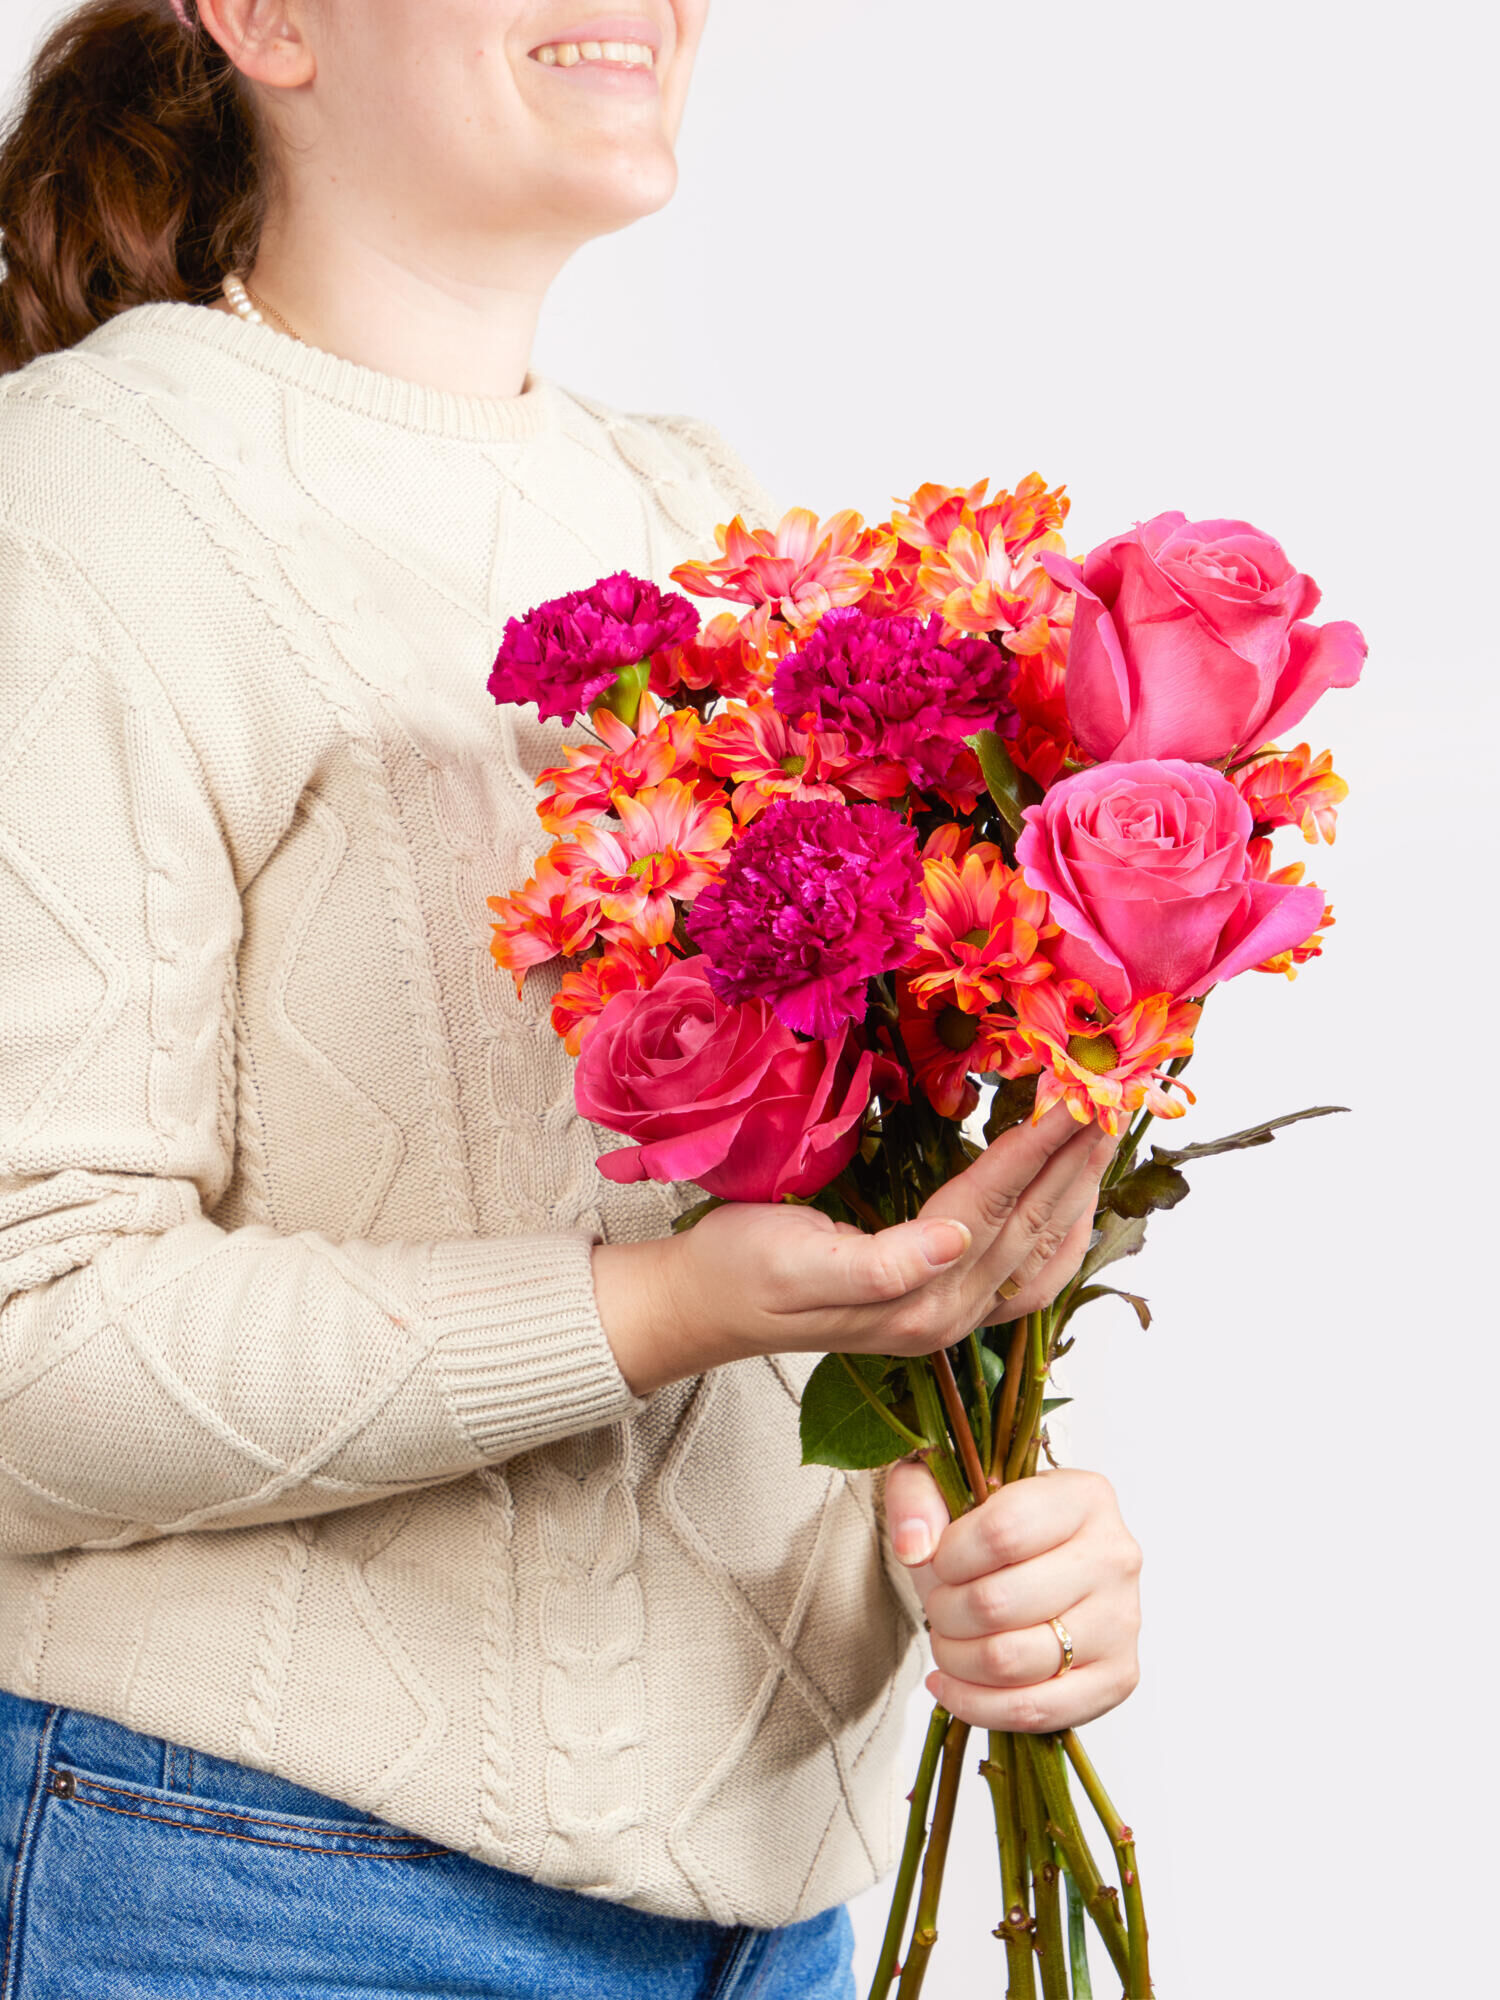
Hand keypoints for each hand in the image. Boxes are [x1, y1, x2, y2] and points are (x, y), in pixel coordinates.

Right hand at [595, 1101, 1115, 1393]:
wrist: (701, 1307)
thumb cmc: (735, 1270)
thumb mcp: (791, 1258)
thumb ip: (877, 1264)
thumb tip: (954, 1242)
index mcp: (911, 1299)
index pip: (992, 1206)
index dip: (1036, 1149)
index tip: (1073, 1098)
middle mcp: (942, 1316)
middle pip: (1029, 1228)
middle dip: (1074, 1163)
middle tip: (1112, 1101)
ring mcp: (945, 1317)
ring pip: (1038, 1253)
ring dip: (1076, 1193)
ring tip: (1102, 1138)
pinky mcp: (937, 1307)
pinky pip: (1024, 1275)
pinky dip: (1058, 1232)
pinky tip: (1070, 1201)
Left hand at [884, 1457, 1142, 1731]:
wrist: (1035, 1564)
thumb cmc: (991, 1525)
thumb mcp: (944, 1483)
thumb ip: (917, 1495)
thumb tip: (916, 1548)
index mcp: (1084, 1496)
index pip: (1003, 1533)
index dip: (950, 1556)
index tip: (937, 1561)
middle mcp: (1115, 1556)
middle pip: (1000, 1603)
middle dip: (945, 1612)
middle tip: (938, 1605)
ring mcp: (1122, 1622)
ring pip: (1012, 1661)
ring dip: (956, 1658)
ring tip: (946, 1640)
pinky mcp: (1118, 1677)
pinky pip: (1036, 1710)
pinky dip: (977, 1706)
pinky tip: (950, 1684)